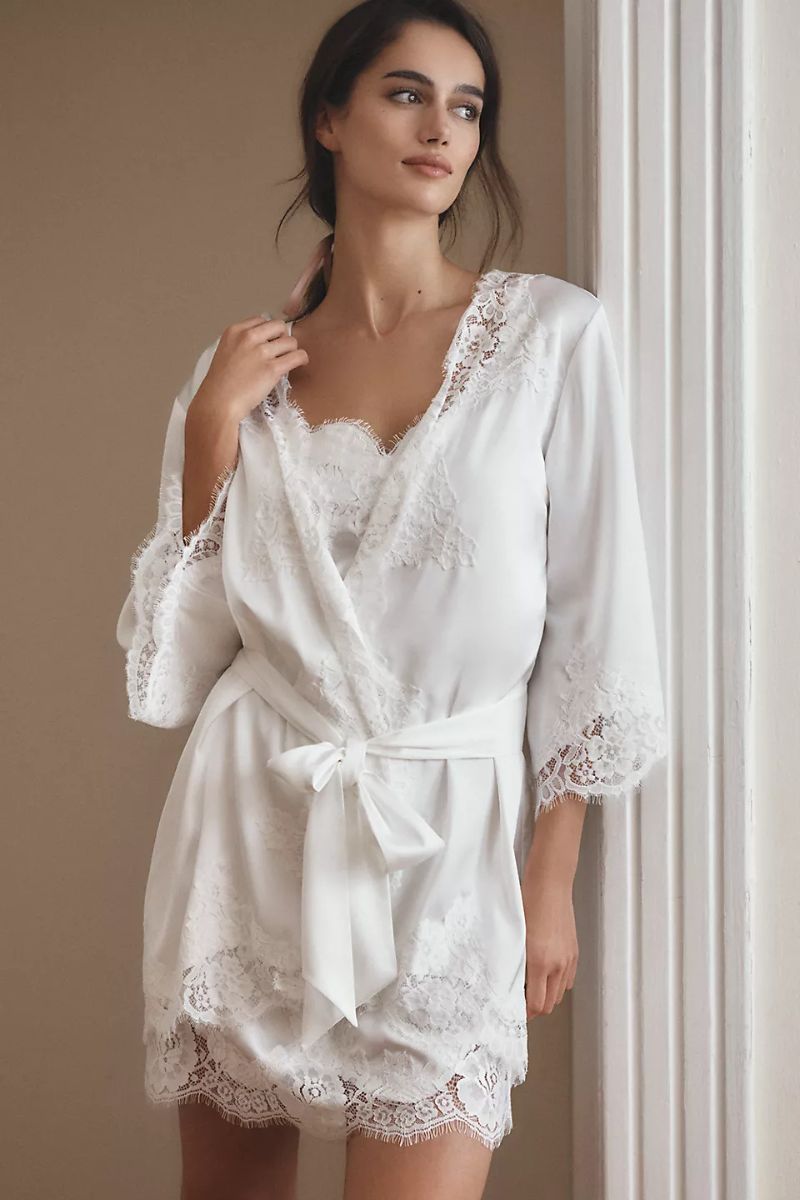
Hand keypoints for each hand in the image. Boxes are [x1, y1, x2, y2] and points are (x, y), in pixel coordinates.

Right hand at [193, 315, 309, 425]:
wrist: (218, 403)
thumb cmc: (220, 384)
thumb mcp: (225, 352)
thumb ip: (242, 344)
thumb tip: (263, 343)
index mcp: (234, 331)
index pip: (261, 320)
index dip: (269, 332)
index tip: (270, 342)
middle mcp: (248, 337)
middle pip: (278, 326)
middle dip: (282, 337)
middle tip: (281, 351)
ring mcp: (261, 352)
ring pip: (290, 341)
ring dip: (292, 350)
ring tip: (289, 360)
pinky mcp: (272, 369)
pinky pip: (297, 356)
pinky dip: (302, 359)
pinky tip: (300, 363)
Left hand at [521, 872, 577, 1017]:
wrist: (549, 884)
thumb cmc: (527, 903)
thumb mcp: (513, 935)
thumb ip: (513, 962)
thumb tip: (508, 982)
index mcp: (539, 962)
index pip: (535, 1005)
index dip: (524, 1014)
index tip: (514, 1011)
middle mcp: (557, 964)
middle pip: (549, 1004)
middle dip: (534, 1007)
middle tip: (519, 1001)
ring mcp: (568, 959)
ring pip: (559, 994)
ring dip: (546, 995)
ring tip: (531, 986)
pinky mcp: (574, 952)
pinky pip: (568, 980)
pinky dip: (557, 983)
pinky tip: (545, 974)